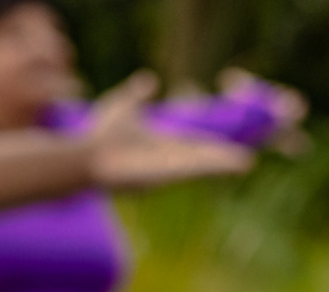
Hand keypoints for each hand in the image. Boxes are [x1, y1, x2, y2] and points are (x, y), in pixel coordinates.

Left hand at [85, 72, 252, 189]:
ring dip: (222, 164)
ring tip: (246, 163)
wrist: (81, 155)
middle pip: (202, 158)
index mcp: (162, 143)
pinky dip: (213, 166)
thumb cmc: (98, 134)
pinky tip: (234, 164)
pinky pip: (192, 169)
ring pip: (200, 166)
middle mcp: (166, 159)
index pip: (195, 144)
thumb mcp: (124, 105)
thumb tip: (149, 79)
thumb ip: (138, 93)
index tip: (233, 145)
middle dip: (224, 159)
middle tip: (247, 161)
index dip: (215, 146)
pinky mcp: (162, 174)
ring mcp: (165, 168)